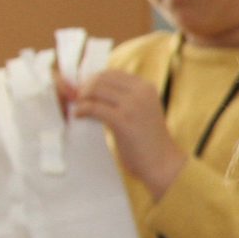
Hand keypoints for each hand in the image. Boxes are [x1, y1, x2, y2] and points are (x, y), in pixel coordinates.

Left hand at [64, 70, 187, 199]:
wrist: (162, 163)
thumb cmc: (149, 141)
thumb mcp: (142, 111)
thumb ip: (125, 99)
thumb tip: (93, 90)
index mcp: (146, 87)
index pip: (112, 73)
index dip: (94, 80)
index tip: (83, 91)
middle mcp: (140, 92)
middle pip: (102, 80)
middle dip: (84, 88)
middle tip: (76, 100)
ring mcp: (133, 105)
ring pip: (96, 91)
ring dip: (81, 99)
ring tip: (77, 108)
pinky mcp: (123, 120)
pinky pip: (94, 108)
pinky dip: (82, 110)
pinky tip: (78, 116)